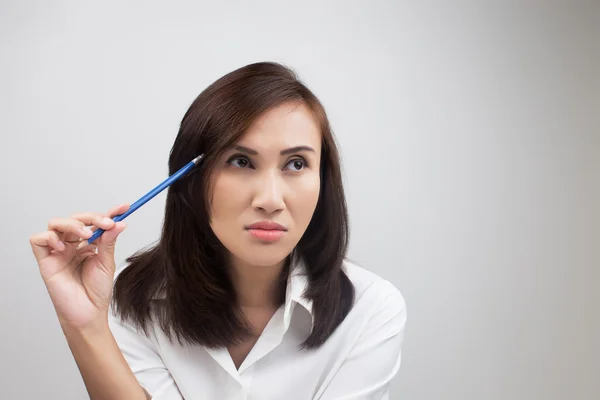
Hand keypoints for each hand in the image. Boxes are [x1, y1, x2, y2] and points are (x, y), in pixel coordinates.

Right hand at [29, 203, 129, 331]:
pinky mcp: (45, 261)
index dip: (109, 213)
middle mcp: (72, 245)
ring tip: (87, 235)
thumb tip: (118, 222)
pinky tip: (64, 248)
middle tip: (107, 223)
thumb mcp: (106, 262)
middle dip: (92, 217)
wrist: (88, 313)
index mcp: (87, 244)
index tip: (125, 208)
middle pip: (75, 218)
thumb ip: (108, 241)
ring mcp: (58, 252)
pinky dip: (50, 238)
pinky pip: (38, 240)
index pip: (95, 222)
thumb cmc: (96, 292)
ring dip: (72, 224)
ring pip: (56, 223)